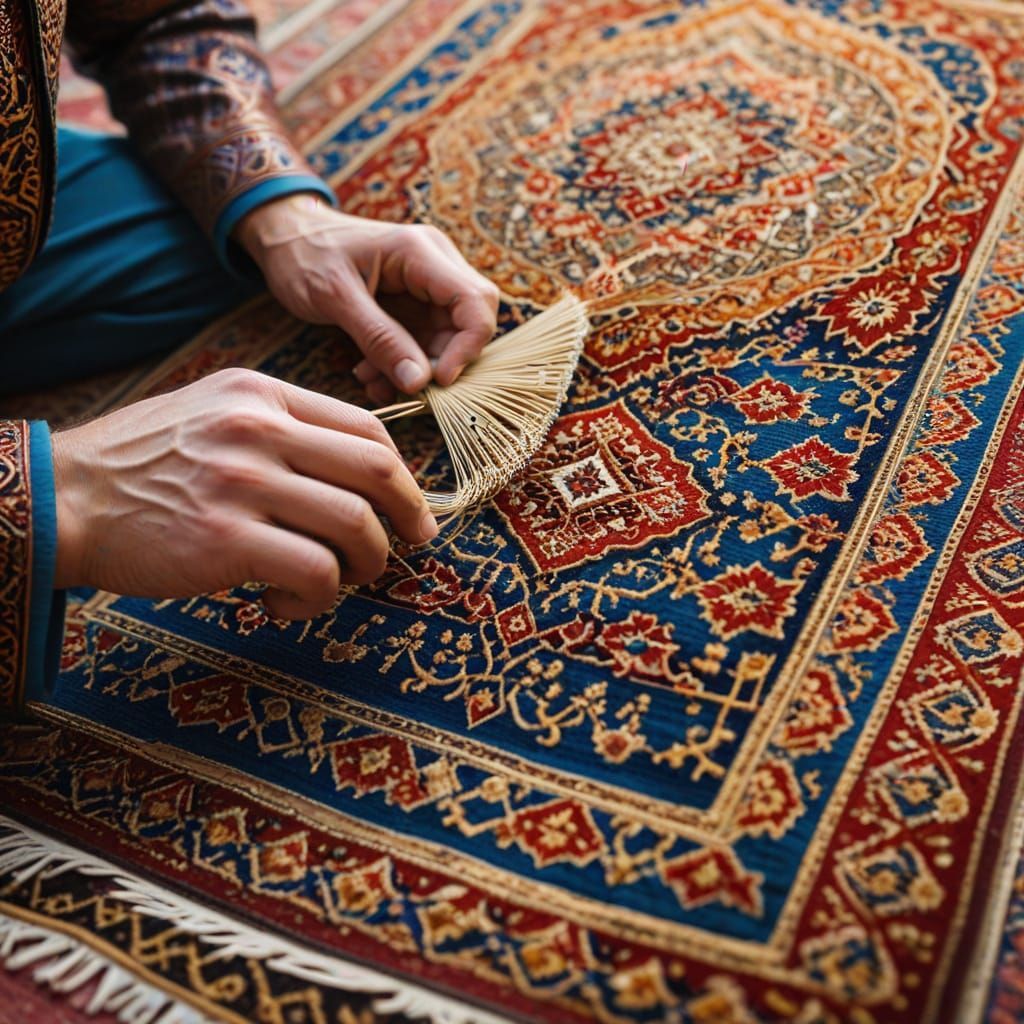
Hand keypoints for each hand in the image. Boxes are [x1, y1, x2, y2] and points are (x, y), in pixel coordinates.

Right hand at [50, 368, 437, 617]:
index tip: (409, 508)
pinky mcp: (226, 540)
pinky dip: (318, 598)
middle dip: (409, 516)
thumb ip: (280, 427)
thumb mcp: (213, 412)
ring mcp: (242, 482)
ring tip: (335, 580)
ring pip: (355, 525)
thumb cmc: (143, 464)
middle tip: (411, 546)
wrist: (63, 497)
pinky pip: (316, 572)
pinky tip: (285, 603)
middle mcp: (258, 430)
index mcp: (261, 395)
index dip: (402, 474)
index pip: (366, 428)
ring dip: (365, 564)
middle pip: (376, 470)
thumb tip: (355, 469)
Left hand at [234, 195, 499, 404]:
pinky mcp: (414, 306)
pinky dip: (402, 365)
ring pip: (447, 340)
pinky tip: (370, 374)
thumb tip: (420, 383)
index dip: (468, 346)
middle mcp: (435, 265)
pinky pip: (424, 343)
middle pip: (468, 323)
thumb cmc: (304, 255)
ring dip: (416, 369)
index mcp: (421, 251)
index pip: (476, 301)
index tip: (438, 381)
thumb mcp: (335, 297)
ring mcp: (426, 286)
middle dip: (440, 362)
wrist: (283, 238)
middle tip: (402, 386)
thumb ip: (379, 338)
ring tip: (372, 379)